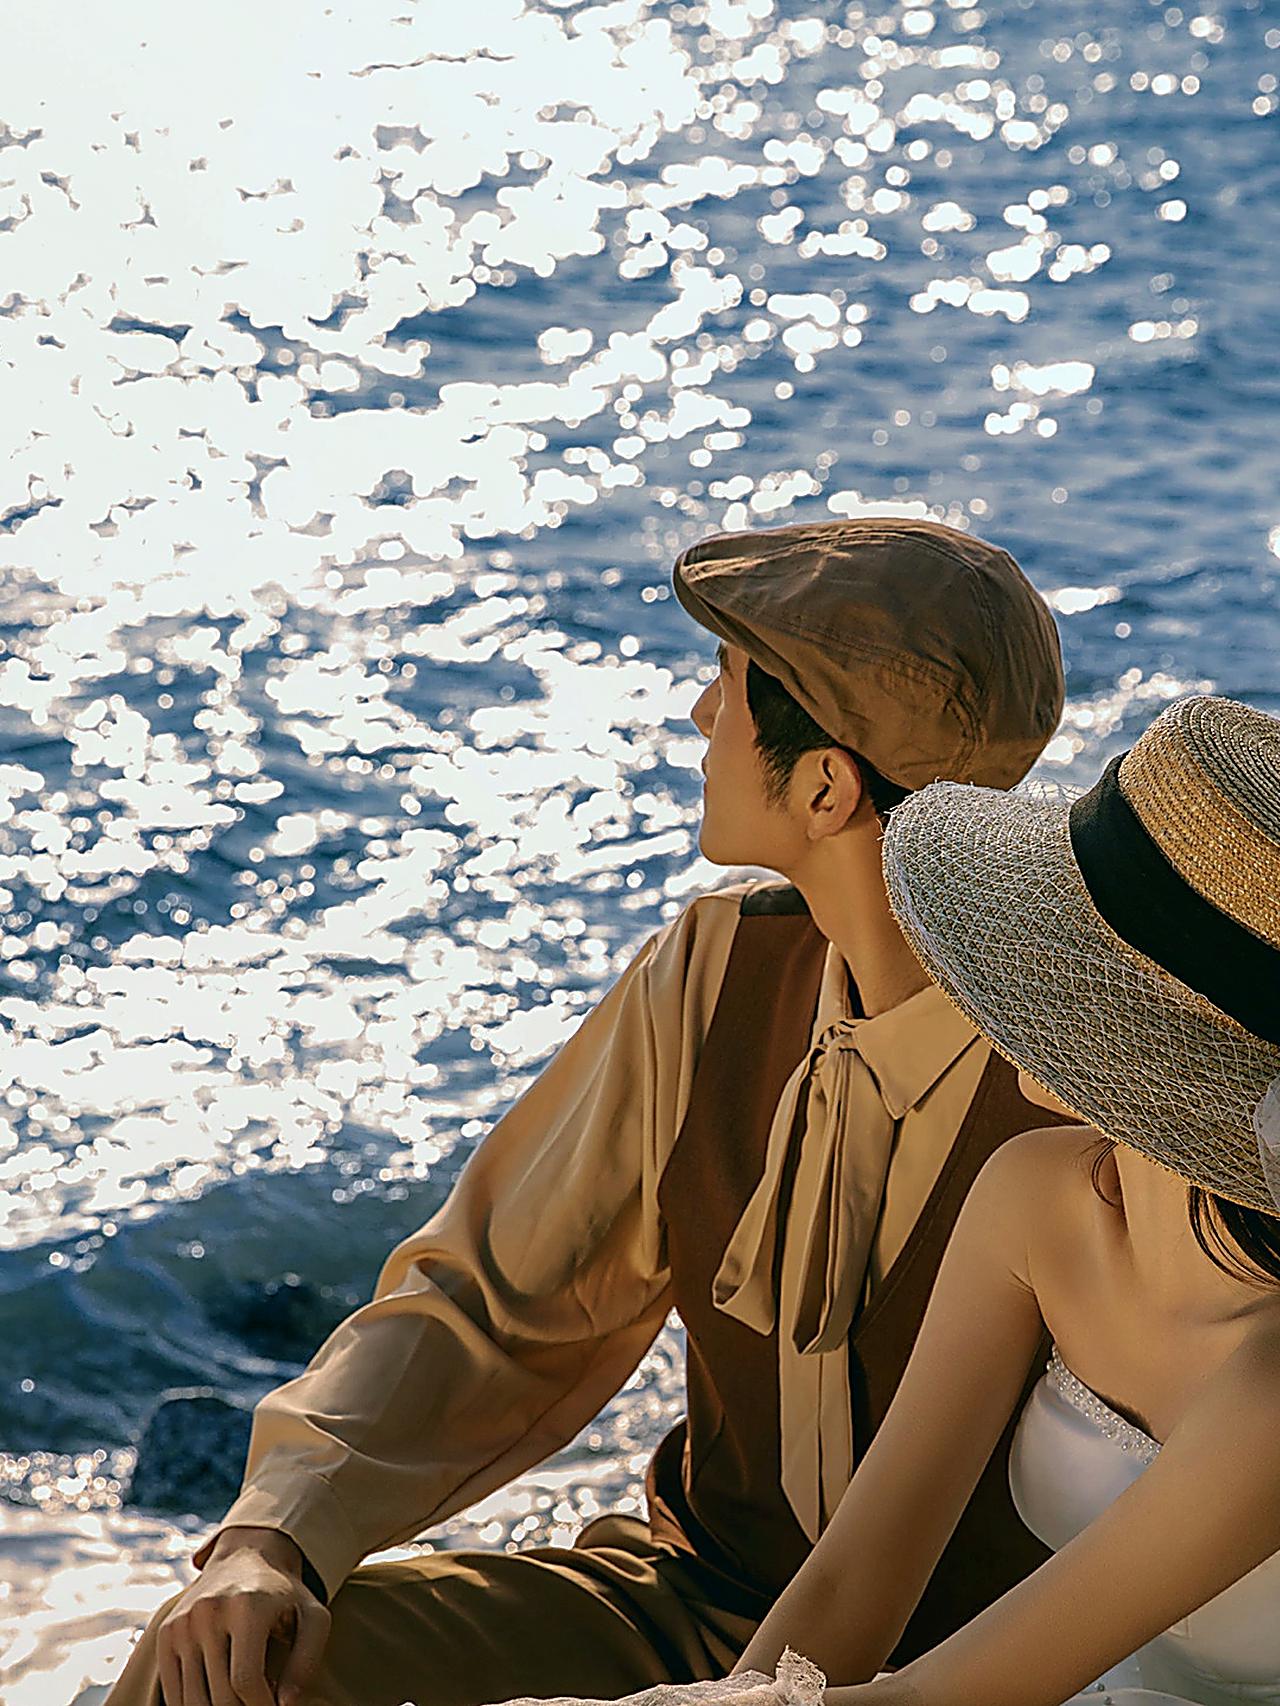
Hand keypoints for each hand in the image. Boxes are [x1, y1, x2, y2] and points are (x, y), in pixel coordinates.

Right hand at [156, 1527, 329, 1705]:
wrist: (246, 1556)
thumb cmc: (285, 1595)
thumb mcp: (313, 1617)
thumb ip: (307, 1661)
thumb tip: (285, 1705)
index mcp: (247, 1605)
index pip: (246, 1680)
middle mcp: (209, 1611)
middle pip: (220, 1694)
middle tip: (260, 1703)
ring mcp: (183, 1622)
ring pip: (193, 1700)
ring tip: (242, 1700)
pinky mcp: (166, 1633)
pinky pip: (174, 1692)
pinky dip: (195, 1705)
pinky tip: (219, 1696)